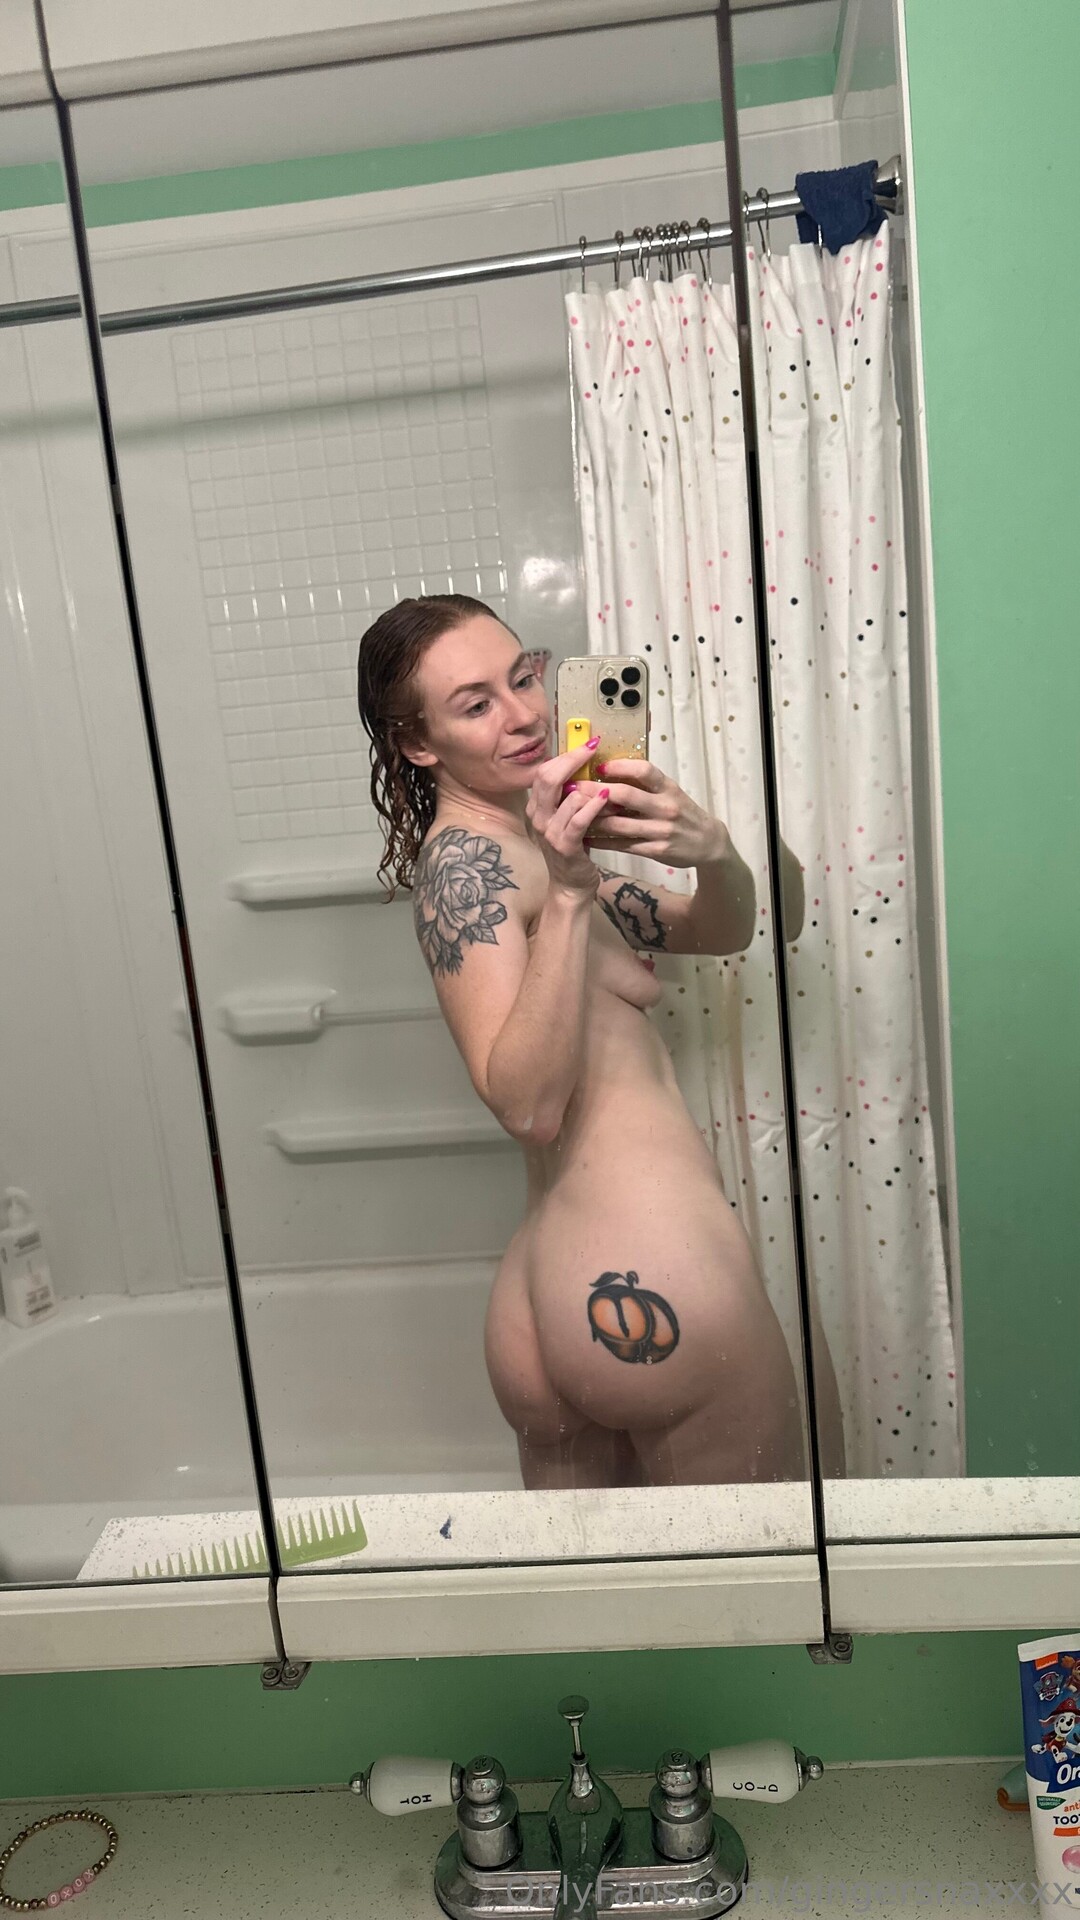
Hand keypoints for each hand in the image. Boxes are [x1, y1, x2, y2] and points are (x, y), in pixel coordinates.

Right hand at [525, 736, 610, 897]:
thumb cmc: (574, 848)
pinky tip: (607, 797)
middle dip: (573, 759)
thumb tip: (588, 766)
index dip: (565, 754)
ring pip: (566, 797)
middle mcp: (538, 817)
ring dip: (590, 786)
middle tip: (594, 748)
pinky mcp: (565, 846)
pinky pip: (578, 820)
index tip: (588, 743)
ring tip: (610, 780)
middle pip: (548, 777)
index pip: (544, 771)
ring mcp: (549, 833)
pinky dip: (593, 806)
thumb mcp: (567, 817)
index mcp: (537, 807)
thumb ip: (571, 795)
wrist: (571, 885)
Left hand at [577, 759, 730, 868]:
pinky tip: (587, 836)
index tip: (600, 766)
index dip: (620, 766)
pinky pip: (623, 845)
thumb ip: (645, 784)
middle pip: (626, 796)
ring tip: (572, 813)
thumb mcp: (670, 792)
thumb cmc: (682, 812)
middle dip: (596, 791)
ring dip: (593, 818)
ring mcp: (661, 830)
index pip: (645, 770)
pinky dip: (602, 841)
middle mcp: (666, 807)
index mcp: (668, 788)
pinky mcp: (656, 850)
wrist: (708, 842)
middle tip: (574, 788)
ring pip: (619, 824)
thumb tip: (608, 770)